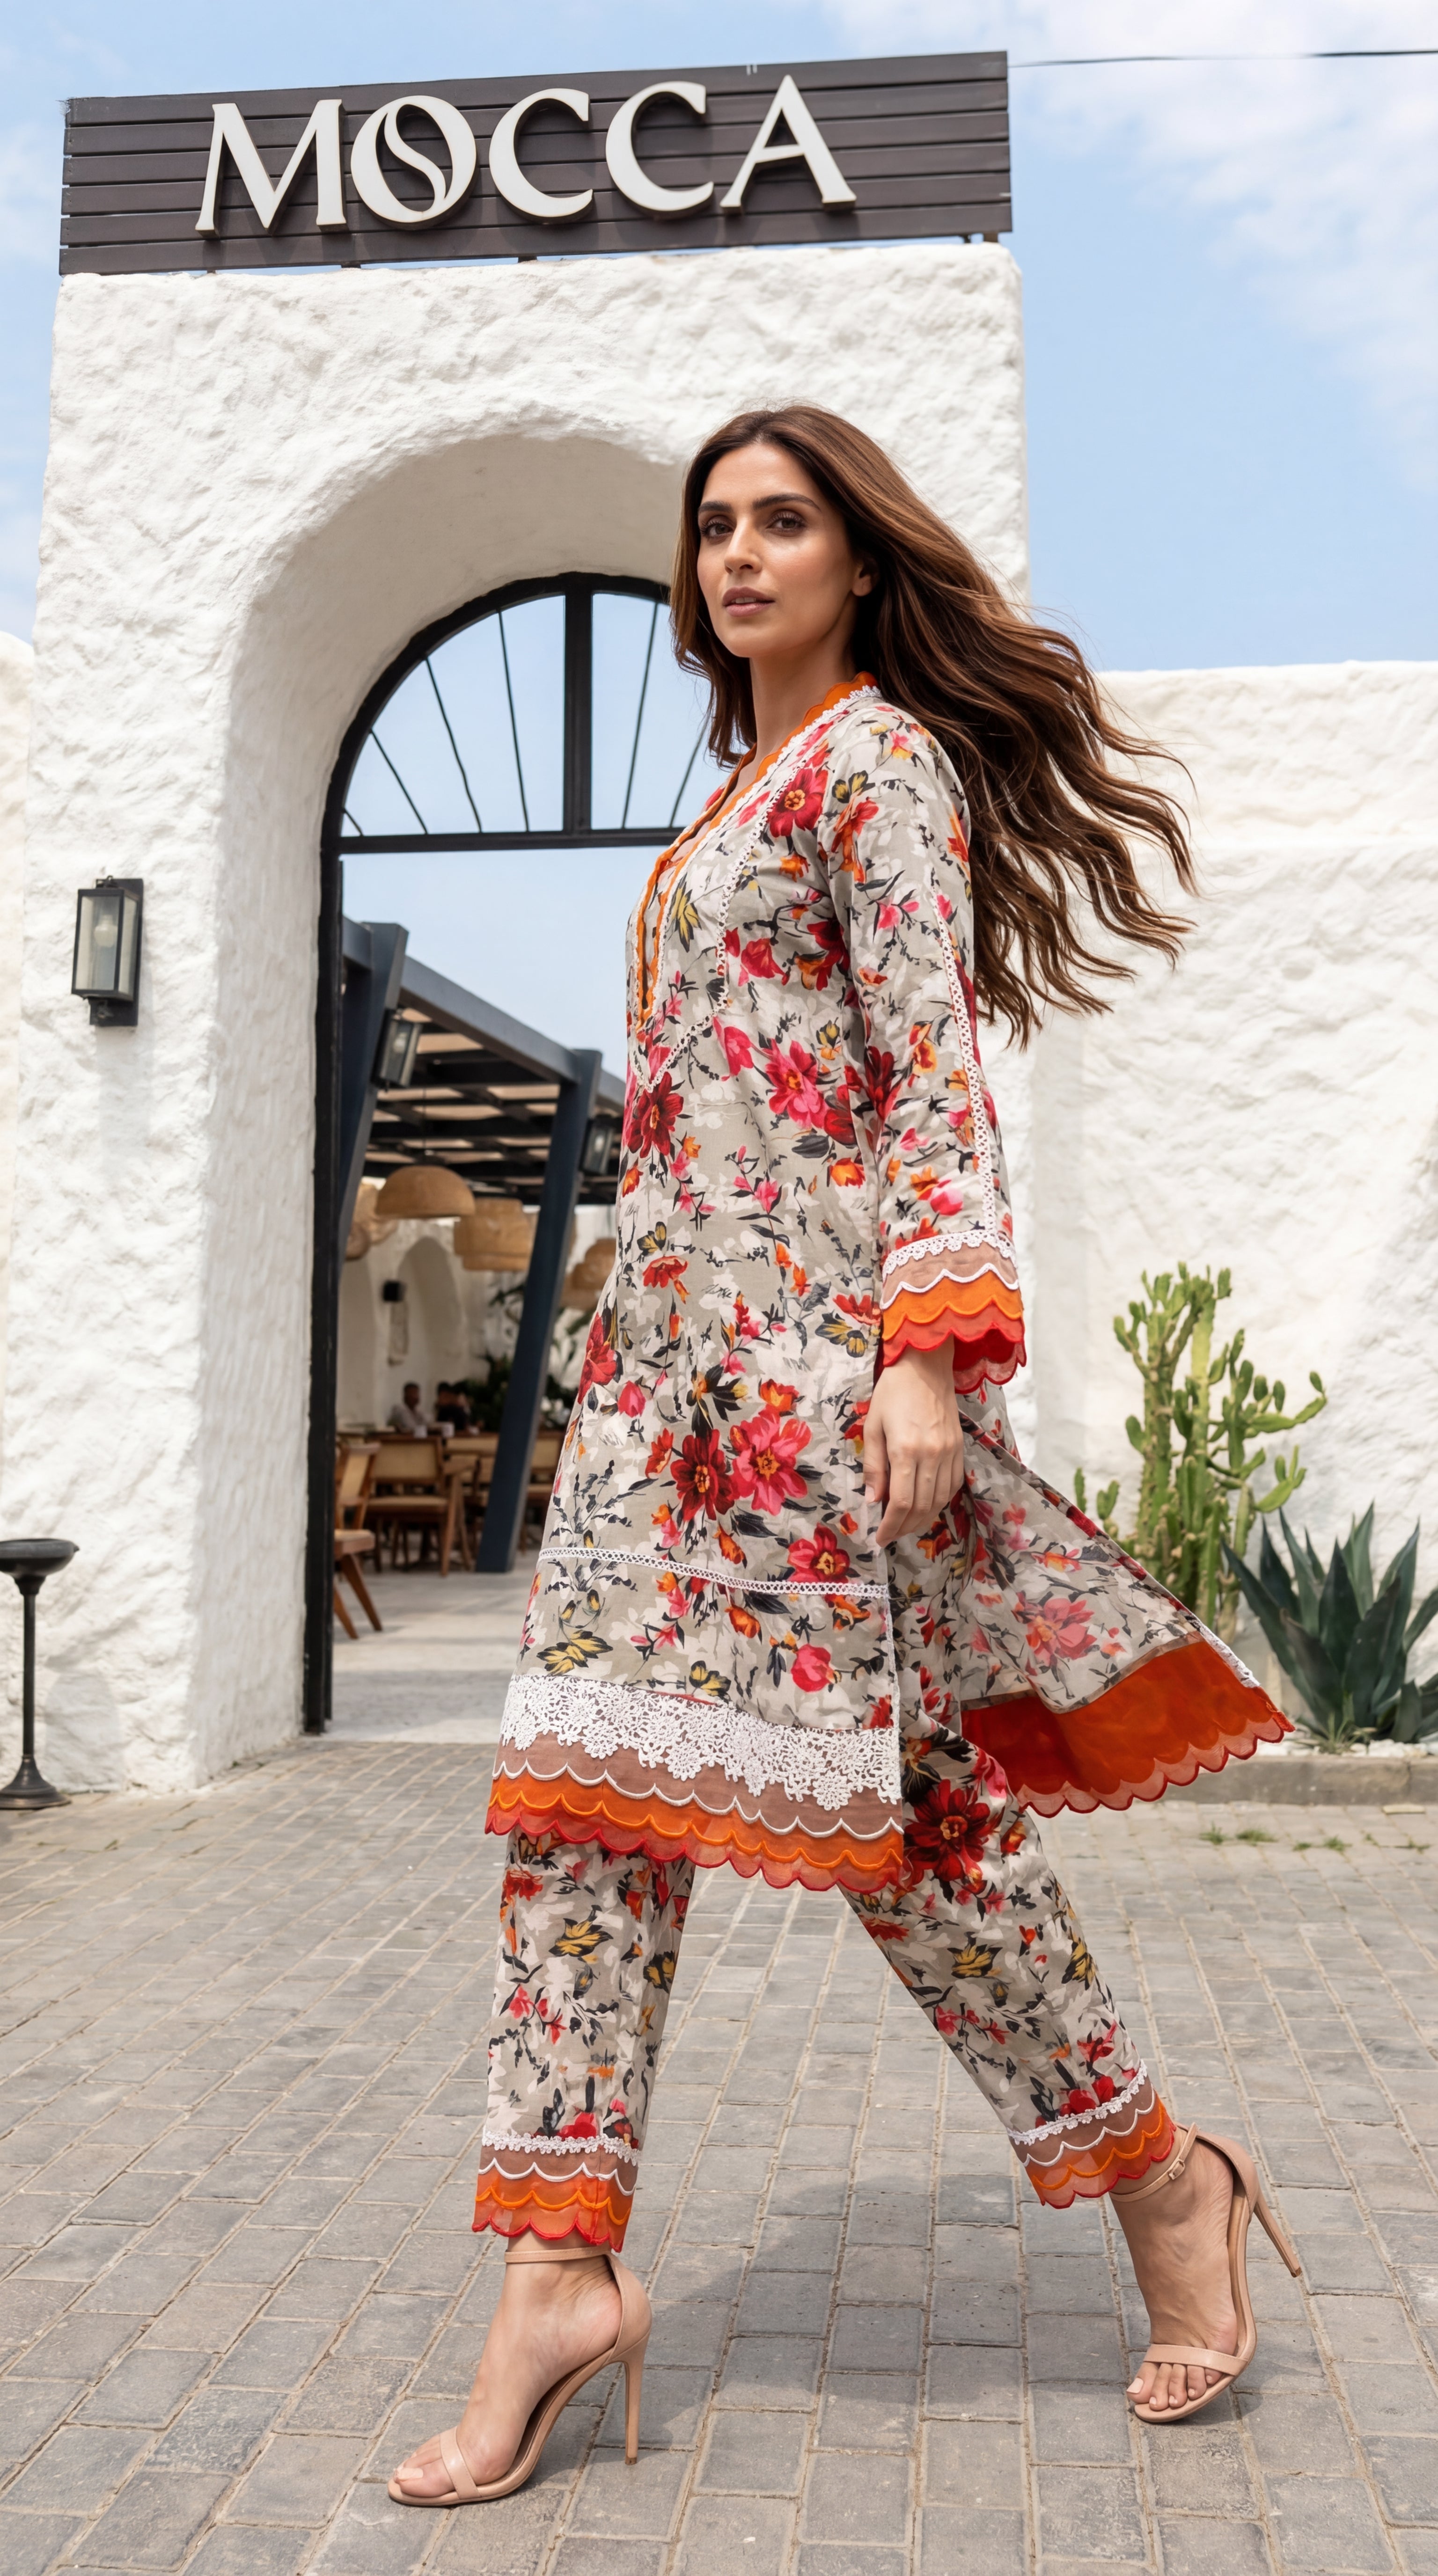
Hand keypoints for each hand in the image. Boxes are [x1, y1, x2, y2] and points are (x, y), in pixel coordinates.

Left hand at [863, 1344, 965, 1547]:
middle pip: (922, 1507)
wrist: (925, 1366)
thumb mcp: (873, 1427)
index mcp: (905, 1450)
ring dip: (923, 1519)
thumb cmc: (893, 1393)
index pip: (901, 1503)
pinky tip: (927, 1506)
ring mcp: (949, 1453)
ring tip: (906, 1526)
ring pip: (940, 1500)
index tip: (879, 1537)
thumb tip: (873, 1501)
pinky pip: (953, 1485)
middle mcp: (932, 1455)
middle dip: (905, 1527)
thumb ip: (874, 1466)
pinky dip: (939, 1502)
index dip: (890, 1526)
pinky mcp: (960, 1448)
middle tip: (890, 1535)